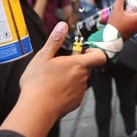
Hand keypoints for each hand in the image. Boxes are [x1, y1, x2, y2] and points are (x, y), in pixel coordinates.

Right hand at [0, 21, 102, 136]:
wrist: (36, 110)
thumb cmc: (38, 83)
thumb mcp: (43, 57)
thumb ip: (55, 40)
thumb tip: (62, 26)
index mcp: (78, 65)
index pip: (99, 56)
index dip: (94, 52)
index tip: (83, 51)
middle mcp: (83, 78)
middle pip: (86, 68)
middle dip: (76, 65)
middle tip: (59, 65)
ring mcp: (80, 92)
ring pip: (80, 80)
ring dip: (71, 78)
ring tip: (53, 79)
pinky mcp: (75, 103)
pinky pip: (75, 93)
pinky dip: (68, 91)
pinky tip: (54, 91)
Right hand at [106, 0, 136, 39]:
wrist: (112, 38)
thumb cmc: (115, 25)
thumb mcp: (116, 11)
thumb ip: (119, 2)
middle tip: (133, 6)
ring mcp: (136, 30)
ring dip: (134, 15)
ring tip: (127, 12)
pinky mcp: (132, 33)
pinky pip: (135, 25)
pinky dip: (132, 21)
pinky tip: (124, 19)